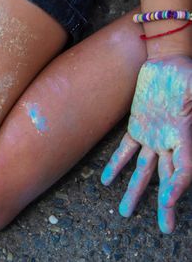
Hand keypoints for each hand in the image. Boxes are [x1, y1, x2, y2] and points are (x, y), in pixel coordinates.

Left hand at [101, 55, 191, 233]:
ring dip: (136, 191)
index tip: (167, 202)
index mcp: (187, 135)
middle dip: (167, 204)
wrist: (167, 61)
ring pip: (144, 170)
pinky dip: (116, 164)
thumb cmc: (186, 72)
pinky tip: (107, 181)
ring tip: (125, 211)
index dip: (178, 187)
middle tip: (166, 227)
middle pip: (169, 179)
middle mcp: (171, 142)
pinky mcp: (138, 128)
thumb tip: (191, 110)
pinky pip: (126, 150)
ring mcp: (154, 137)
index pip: (185, 169)